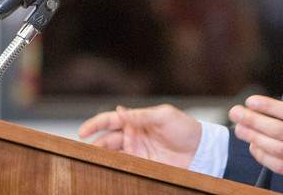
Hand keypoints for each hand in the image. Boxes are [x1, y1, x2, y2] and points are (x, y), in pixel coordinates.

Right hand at [78, 104, 201, 168]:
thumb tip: (120, 110)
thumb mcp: (164, 116)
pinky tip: (107, 171)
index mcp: (136, 120)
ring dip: (101, 158)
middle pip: (106, 140)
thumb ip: (142, 115)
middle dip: (94, 145)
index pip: (110, 120)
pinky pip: (124, 168)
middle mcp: (133, 136)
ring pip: (112, 155)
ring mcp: (136, 152)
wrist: (200, 150)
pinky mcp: (142, 166)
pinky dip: (114, 169)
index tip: (82, 132)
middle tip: (83, 153)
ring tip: (91, 163)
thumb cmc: (185, 128)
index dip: (95, 124)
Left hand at [229, 72, 282, 184]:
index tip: (252, 100)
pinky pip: (282, 167)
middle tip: (236, 112)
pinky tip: (254, 147)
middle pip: (280, 132)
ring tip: (240, 128)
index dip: (269, 106)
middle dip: (254, 121)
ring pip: (278, 150)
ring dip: (255, 138)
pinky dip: (265, 158)